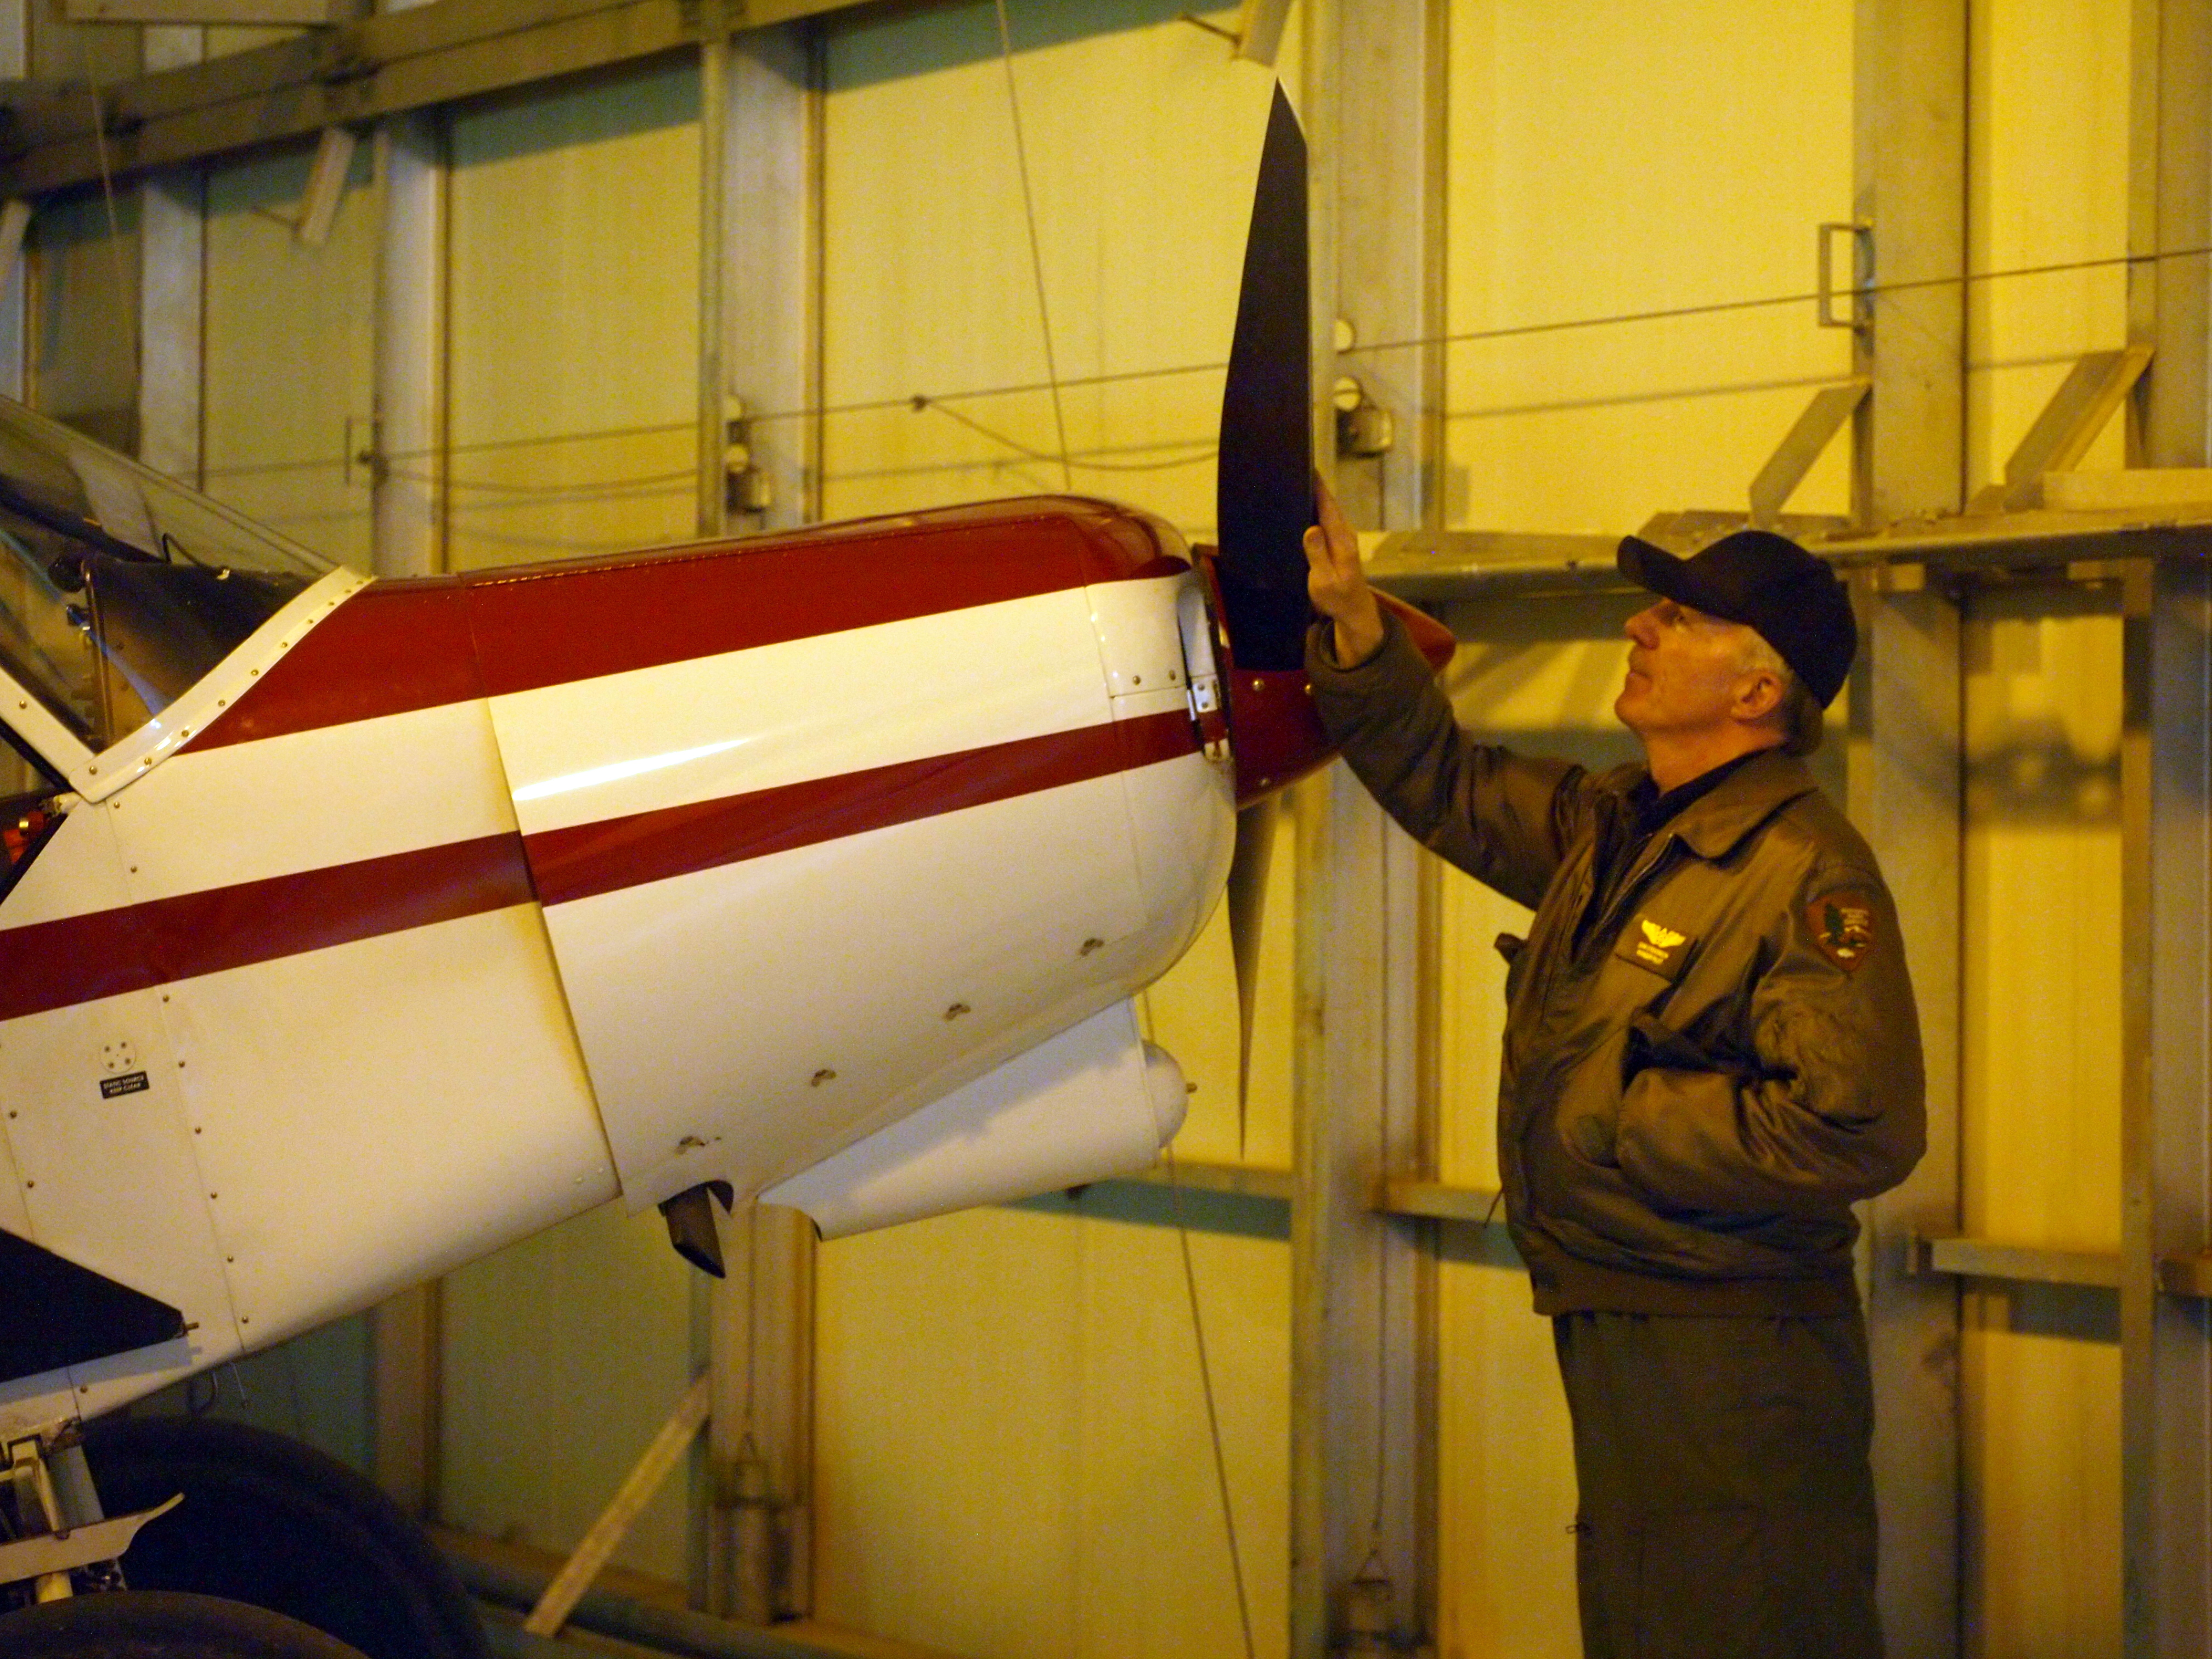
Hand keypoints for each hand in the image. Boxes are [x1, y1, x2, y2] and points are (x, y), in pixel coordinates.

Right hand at [1303, 477, 1384, 666]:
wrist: (1354, 611)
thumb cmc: (1337, 598)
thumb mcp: (1324, 580)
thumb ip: (1318, 554)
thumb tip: (1311, 527)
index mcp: (1341, 540)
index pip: (1328, 507)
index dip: (1318, 487)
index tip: (1308, 467)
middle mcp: (1344, 534)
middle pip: (1328, 504)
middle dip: (1315, 486)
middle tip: (1295, 468)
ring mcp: (1343, 538)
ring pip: (1328, 511)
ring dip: (1315, 496)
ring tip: (1296, 482)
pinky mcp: (1339, 544)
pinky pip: (1326, 520)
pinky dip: (1316, 510)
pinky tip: (1304, 508)